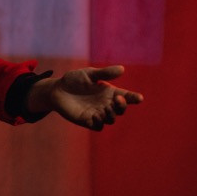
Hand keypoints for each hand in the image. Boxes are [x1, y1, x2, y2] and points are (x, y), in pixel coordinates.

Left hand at [28, 65, 142, 130]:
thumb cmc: (74, 80)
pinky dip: (100, 122)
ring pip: (111, 119)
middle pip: (120, 110)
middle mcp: (105, 103)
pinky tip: (95, 115)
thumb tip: (122, 69)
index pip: (126, 96)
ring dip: (111, 115)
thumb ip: (105, 73)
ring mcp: (97, 113)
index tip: (139, 98)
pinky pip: (98, 126)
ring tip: (105, 108)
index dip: (134, 98)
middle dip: (122, 106)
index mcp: (109, 92)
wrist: (57, 90)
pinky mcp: (87, 120)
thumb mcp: (89, 74)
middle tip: (117, 99)